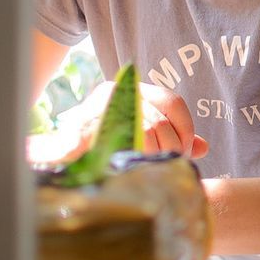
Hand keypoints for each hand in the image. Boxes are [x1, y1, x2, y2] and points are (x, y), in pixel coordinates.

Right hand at [25, 80, 209, 166]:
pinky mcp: (81, 129)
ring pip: (144, 134)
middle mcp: (116, 93)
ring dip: (154, 157)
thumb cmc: (104, 144)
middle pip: (161, 122)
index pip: (172, 103)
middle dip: (173, 148)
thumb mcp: (141, 135)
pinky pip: (119, 144)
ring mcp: (98, 109)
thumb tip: (203, 147)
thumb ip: (171, 138)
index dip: (186, 129)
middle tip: (171, 165)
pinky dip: (127, 157)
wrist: (56, 152)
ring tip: (152, 169)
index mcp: (132, 90)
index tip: (187, 151)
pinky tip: (129, 167)